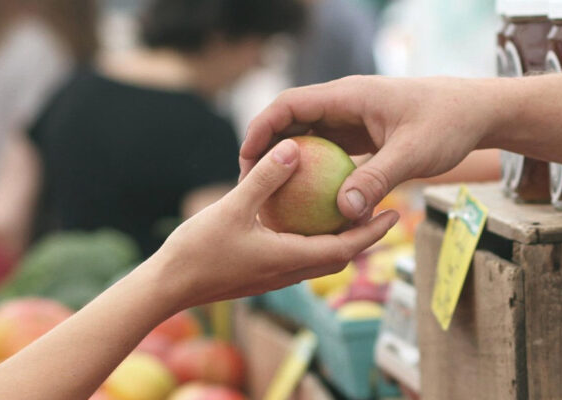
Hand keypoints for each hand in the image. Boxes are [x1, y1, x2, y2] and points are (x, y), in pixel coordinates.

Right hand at [147, 139, 399, 310]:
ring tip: (349, 210)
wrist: (166, 288)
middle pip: (339, 256)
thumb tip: (293, 148)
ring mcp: (274, 276)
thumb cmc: (197, 251)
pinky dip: (311, 238)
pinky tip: (302, 216)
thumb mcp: (232, 207)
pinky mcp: (260, 273)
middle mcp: (288, 272)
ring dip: (338, 238)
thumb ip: (265, 179)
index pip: (345, 248)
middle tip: (382, 210)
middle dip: (363, 236)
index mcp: (290, 259)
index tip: (394, 213)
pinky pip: (297, 255)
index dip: (372, 232)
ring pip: (318, 258)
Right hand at [241, 76, 505, 220]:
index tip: (246, 160)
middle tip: (251, 186)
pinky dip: (317, 172)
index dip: (262, 129)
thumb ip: (377, 179)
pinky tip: (311, 203)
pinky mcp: (364, 135)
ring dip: (291, 163)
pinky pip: (330, 152)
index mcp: (348, 96)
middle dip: (268, 150)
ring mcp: (354, 119)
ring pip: (310, 138)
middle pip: (292, 121)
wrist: (477, 112)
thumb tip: (343, 212)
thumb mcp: (413, 154)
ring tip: (272, 198)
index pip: (290, 105)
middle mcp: (346, 104)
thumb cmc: (448, 124)